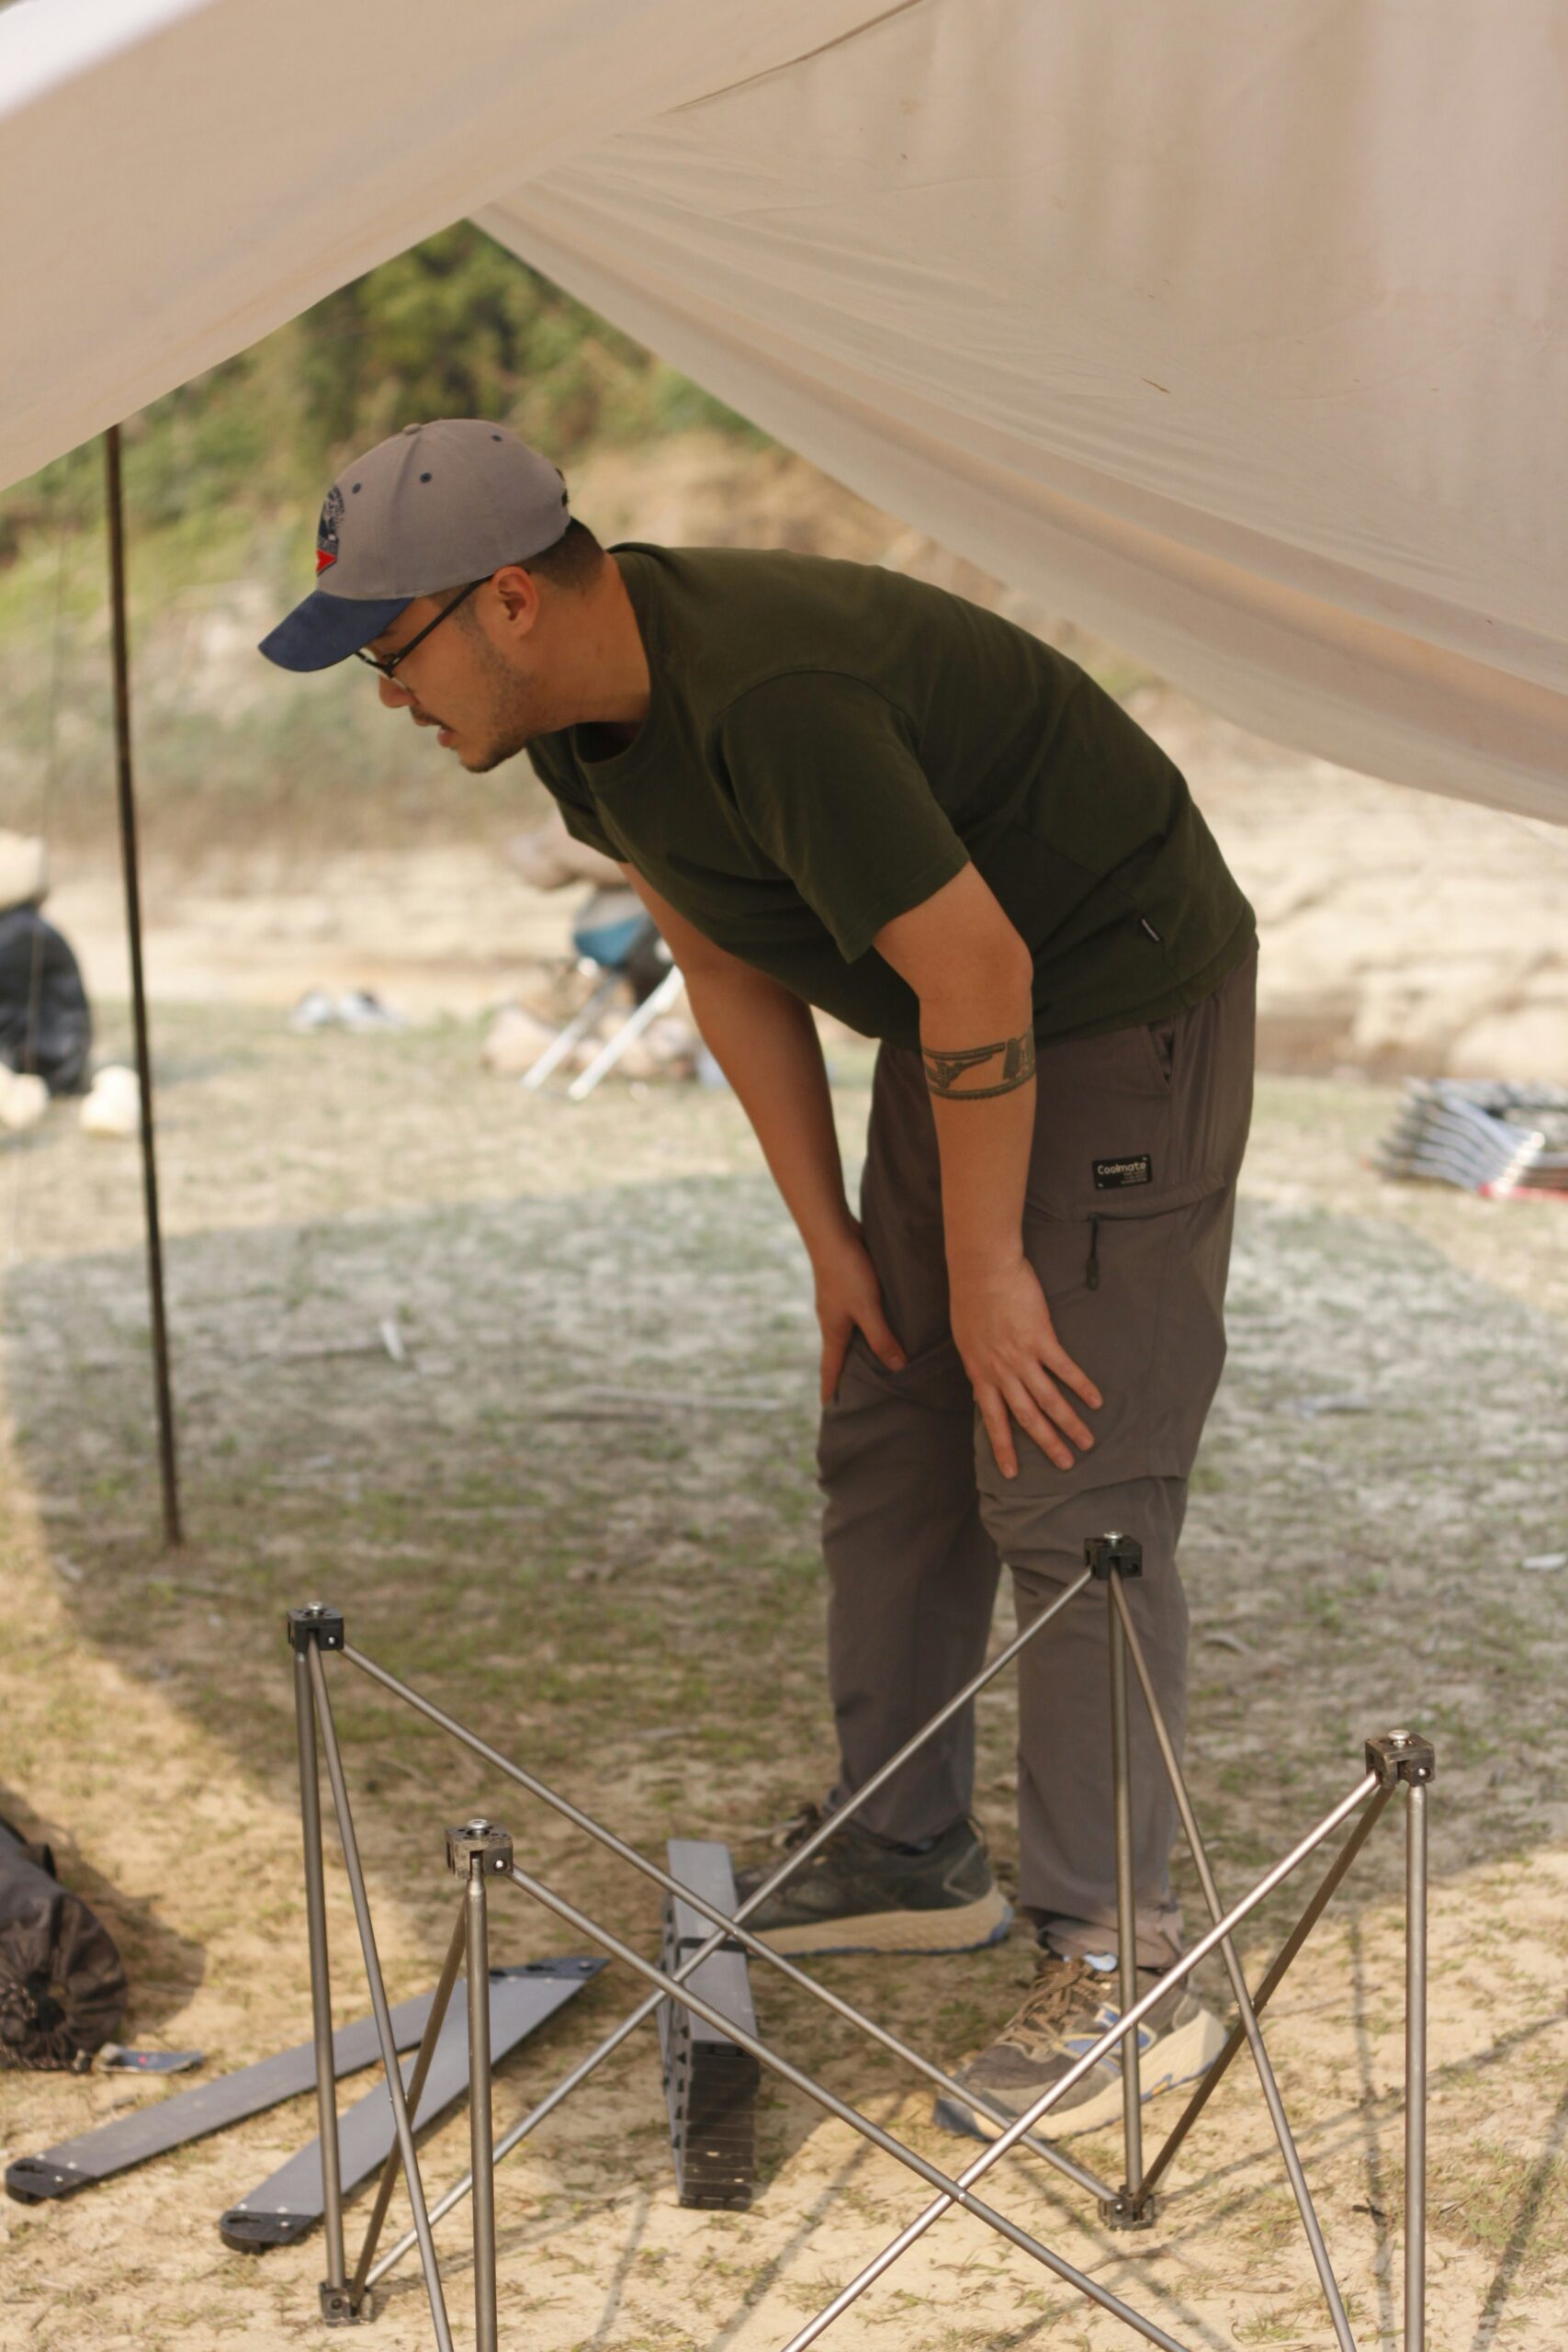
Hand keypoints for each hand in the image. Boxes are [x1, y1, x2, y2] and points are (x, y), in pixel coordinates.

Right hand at [812, 1223, 906, 1404]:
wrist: (832, 1232)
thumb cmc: (848, 1272)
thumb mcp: (868, 1309)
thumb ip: (882, 1338)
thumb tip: (897, 1367)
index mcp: (833, 1330)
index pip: (829, 1368)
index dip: (830, 1389)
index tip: (829, 1408)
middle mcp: (832, 1319)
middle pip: (837, 1352)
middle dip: (844, 1372)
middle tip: (854, 1391)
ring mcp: (837, 1302)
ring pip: (848, 1331)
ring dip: (857, 1347)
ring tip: (872, 1360)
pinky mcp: (847, 1286)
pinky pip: (856, 1313)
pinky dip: (865, 1325)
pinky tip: (880, 1321)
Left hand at [949, 1256, 1101, 1477]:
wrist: (981, 1270)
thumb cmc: (969, 1298)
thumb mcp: (965, 1340)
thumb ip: (979, 1365)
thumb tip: (985, 1384)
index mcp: (980, 1373)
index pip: (993, 1419)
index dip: (1003, 1447)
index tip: (1011, 1472)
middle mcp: (1001, 1372)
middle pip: (1026, 1417)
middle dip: (1046, 1444)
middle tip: (1065, 1465)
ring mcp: (1022, 1357)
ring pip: (1049, 1400)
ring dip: (1069, 1424)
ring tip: (1086, 1442)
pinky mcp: (1042, 1338)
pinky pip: (1064, 1369)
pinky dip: (1081, 1386)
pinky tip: (1095, 1401)